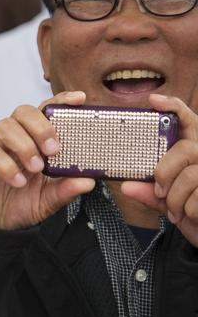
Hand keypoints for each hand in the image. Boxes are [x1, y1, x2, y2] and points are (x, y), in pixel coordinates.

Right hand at [0, 90, 95, 229]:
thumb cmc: (18, 203)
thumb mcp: (48, 199)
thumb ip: (65, 190)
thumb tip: (88, 181)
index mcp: (34, 141)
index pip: (46, 112)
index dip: (60, 101)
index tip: (78, 100)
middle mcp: (14, 139)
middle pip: (23, 112)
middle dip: (41, 126)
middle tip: (54, 149)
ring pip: (5, 127)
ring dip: (24, 145)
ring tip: (35, 168)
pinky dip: (7, 167)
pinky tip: (18, 182)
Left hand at [121, 93, 197, 247]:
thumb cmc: (190, 212)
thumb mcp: (167, 201)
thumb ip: (149, 192)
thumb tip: (126, 186)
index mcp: (195, 151)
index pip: (189, 121)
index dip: (174, 107)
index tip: (153, 100)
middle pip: (185, 150)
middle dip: (164, 172)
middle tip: (158, 191)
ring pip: (190, 176)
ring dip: (175, 198)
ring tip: (174, 210)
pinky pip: (197, 199)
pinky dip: (187, 211)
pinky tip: (188, 216)